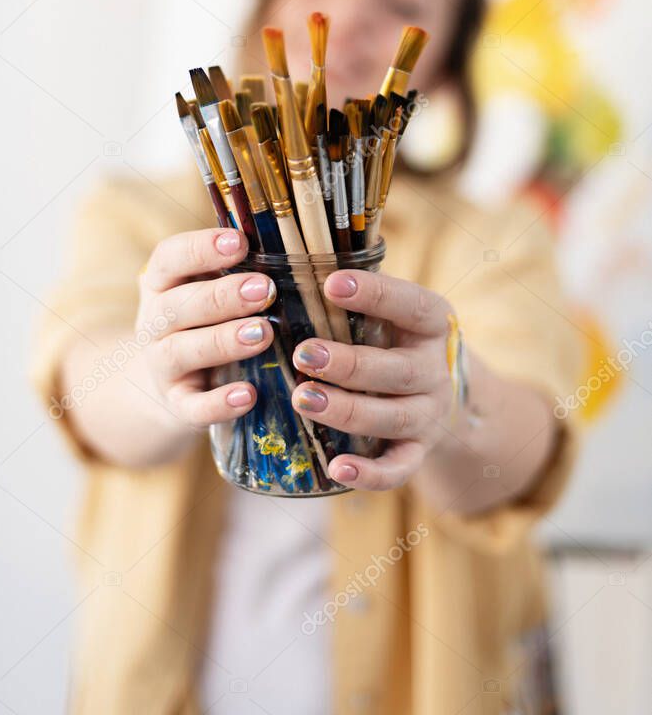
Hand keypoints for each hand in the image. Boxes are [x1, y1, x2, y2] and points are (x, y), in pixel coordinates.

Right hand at [136, 227, 275, 429]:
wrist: (174, 383)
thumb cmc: (206, 321)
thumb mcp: (211, 289)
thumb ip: (239, 268)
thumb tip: (292, 242)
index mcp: (163, 284)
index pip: (170, 258)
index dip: (201, 248)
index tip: (240, 242)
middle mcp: (154, 323)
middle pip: (177, 306)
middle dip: (222, 296)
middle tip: (264, 289)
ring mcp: (162, 366)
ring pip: (181, 352)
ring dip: (223, 341)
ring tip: (263, 333)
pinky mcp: (178, 404)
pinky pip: (193, 407)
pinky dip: (218, 403)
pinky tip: (249, 395)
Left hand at [290, 270, 454, 490]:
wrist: (442, 389)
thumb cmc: (394, 336)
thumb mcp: (390, 309)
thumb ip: (356, 292)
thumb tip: (292, 260)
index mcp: (431, 324)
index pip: (411, 305)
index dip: (375, 294)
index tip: (331, 283)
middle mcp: (435, 370)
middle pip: (397, 371)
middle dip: (349, 364)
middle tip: (303, 354)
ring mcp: (429, 415)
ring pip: (392, 419)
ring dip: (347, 411)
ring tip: (302, 398)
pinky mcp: (418, 452)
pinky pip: (398, 469)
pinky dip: (369, 474)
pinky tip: (336, 467)